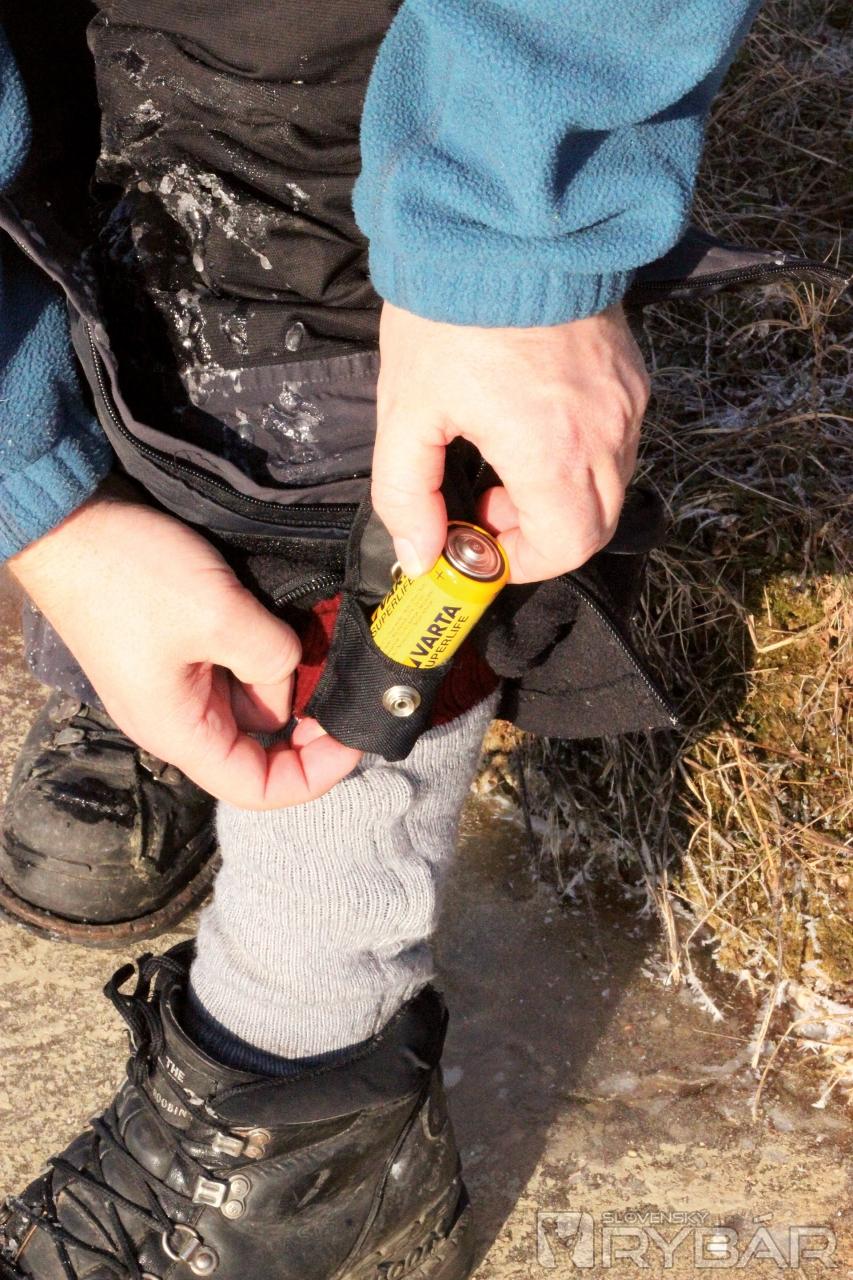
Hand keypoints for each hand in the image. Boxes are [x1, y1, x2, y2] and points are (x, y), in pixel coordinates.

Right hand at [9, 491, 360, 807]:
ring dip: (291, 679)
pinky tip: (292, 622)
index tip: (352, 737)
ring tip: (324, 643)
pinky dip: (268, 652)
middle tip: (348, 682)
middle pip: (260, 746)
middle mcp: (179, 718)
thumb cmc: (129, 575)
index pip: (258, 789)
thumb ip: (272, 657)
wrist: (68, 523)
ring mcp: (178, 684)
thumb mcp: (218, 616)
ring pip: (253, 701)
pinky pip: (236, 667)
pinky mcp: (180, 649)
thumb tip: (295, 671)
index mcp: (181, 732)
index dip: (314, 775)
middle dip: (310, 722)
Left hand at [372, 301, 648, 582]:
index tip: (480, 543)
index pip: (568, 547)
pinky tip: (533, 424)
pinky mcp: (632, 375)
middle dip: (540, 534)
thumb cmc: (448, 315)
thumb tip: (421, 557)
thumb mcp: (406, 410)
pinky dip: (580, 458)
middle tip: (487, 506)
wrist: (501, 222)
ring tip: (503, 458)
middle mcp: (606, 434)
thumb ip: (407, 495)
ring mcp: (627, 402)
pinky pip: (618, 442)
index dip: (522, 562)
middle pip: (595, 527)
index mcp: (552, 452)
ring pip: (609, 486)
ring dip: (560, 496)